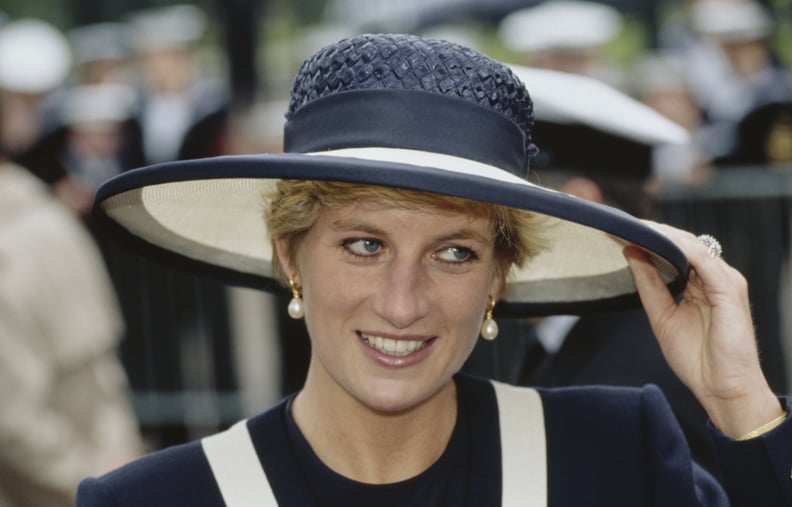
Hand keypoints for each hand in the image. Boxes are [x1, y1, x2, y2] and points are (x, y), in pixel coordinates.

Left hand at [624, 221, 782, 438]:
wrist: (723, 390)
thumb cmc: (699, 360)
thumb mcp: (662, 316)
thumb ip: (649, 284)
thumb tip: (631, 252)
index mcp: (703, 284)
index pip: (676, 251)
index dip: (651, 239)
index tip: (621, 231)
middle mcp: (716, 278)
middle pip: (684, 243)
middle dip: (654, 231)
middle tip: (623, 224)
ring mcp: (725, 281)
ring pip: (693, 245)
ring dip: (663, 235)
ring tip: (635, 228)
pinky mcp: (729, 288)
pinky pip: (703, 259)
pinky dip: (679, 248)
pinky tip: (657, 243)